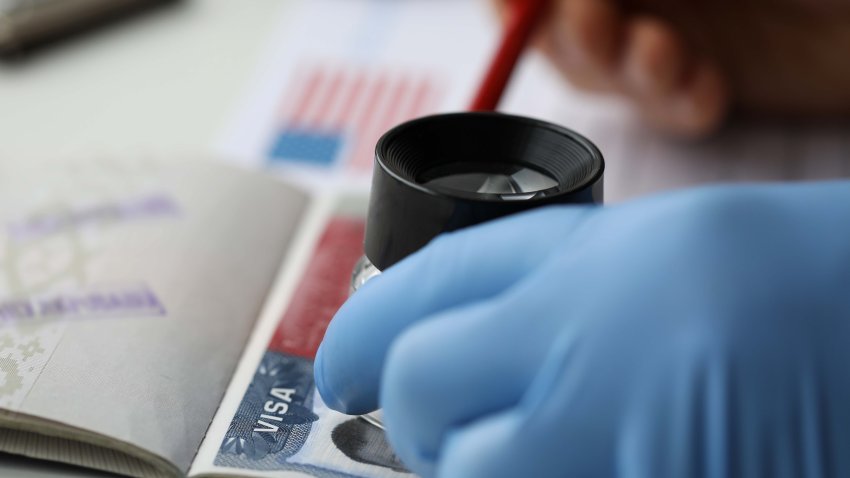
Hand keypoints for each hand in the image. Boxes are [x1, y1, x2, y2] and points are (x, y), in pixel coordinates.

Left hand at [316, 181, 849, 476]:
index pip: (411, 339)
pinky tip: (579, 445)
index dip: (356, 349)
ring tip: (536, 427)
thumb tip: (409, 321)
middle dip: (427, 413)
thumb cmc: (768, 272)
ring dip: (481, 460)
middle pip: (432, 431)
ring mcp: (626, 475)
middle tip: (453, 398)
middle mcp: (599, 404)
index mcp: (585, 306)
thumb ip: (503, 279)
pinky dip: (540, 469)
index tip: (342, 366)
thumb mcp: (624, 243)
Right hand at [491, 0, 849, 135]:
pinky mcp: (699, 80)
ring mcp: (669, 30)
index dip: (517, 2)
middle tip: (601, 28)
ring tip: (664, 56)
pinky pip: (656, 106)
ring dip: (619, 70)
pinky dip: (672, 105)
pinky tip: (707, 91)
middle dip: (573, 32)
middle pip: (557, 23)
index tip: (511, 12)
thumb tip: (553, 0)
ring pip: (599, 68)